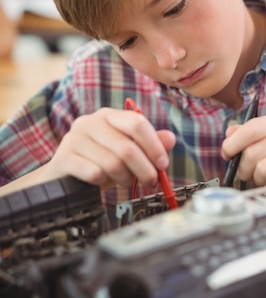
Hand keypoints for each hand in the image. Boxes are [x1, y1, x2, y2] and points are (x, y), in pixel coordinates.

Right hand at [41, 107, 175, 189]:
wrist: (63, 176)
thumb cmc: (99, 161)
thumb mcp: (127, 152)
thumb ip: (149, 144)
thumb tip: (170, 138)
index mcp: (109, 116)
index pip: (137, 122)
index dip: (154, 145)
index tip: (163, 164)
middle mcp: (90, 122)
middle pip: (127, 147)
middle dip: (144, 169)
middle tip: (151, 182)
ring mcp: (74, 138)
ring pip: (112, 163)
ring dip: (125, 179)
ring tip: (125, 182)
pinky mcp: (64, 158)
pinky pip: (94, 173)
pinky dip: (104, 182)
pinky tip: (102, 181)